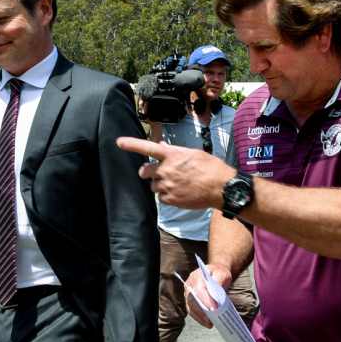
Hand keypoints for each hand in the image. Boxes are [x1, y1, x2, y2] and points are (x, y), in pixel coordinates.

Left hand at [116, 137, 232, 208]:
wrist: (221, 188)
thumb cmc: (211, 168)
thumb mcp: (193, 153)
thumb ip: (175, 151)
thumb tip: (163, 147)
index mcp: (172, 156)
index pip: (147, 148)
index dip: (131, 145)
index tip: (119, 142)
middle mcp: (166, 170)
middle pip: (144, 171)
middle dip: (148, 172)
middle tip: (160, 173)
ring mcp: (167, 185)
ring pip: (153, 186)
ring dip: (161, 185)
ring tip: (178, 184)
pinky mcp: (170, 199)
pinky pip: (161, 198)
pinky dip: (167, 196)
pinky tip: (180, 192)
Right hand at [184, 263, 232, 327]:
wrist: (215, 273)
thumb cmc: (219, 273)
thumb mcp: (222, 274)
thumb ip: (219, 281)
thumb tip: (215, 295)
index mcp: (196, 276)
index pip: (198, 289)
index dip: (205, 300)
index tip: (213, 309)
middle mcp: (189, 285)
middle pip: (192, 300)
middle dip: (201, 312)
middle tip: (210, 321)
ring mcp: (188, 293)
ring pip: (191, 307)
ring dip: (200, 317)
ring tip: (210, 324)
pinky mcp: (190, 301)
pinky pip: (192, 311)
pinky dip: (200, 318)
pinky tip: (208, 323)